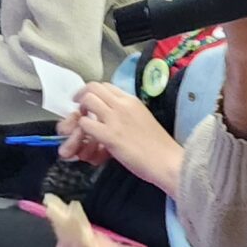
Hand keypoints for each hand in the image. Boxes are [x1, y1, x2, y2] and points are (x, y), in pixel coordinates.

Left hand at [59, 83, 184, 193]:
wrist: (167, 161)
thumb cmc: (159, 146)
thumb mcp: (143, 119)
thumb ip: (128, 114)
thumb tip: (114, 116)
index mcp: (132, 100)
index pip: (106, 86)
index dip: (94, 93)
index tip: (90, 104)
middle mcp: (122, 105)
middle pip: (93, 87)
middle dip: (81, 96)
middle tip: (79, 109)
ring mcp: (115, 119)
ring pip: (87, 100)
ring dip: (80, 111)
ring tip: (82, 124)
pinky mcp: (109, 135)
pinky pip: (85, 123)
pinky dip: (81, 129)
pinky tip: (87, 138)